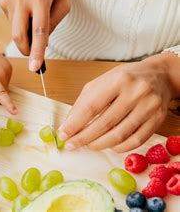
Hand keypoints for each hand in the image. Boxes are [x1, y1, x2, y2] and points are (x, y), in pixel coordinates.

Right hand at [0, 0, 69, 70]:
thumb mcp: (63, 0)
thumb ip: (54, 23)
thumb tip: (41, 41)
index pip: (39, 31)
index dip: (37, 51)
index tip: (35, 68)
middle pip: (19, 35)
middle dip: (26, 50)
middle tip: (33, 55)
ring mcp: (10, 0)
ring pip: (15, 30)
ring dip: (25, 33)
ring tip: (34, 19)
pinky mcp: (3, 2)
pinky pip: (12, 22)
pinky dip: (21, 23)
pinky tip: (26, 11)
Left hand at [58, 53, 179, 152]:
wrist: (159, 75)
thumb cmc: (125, 79)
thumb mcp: (101, 82)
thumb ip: (84, 102)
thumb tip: (69, 125)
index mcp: (118, 80)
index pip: (91, 107)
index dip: (75, 124)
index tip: (63, 134)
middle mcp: (136, 92)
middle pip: (105, 123)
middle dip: (84, 137)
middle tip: (71, 144)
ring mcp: (149, 107)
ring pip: (120, 135)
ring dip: (99, 144)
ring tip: (88, 145)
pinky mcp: (158, 120)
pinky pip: (135, 141)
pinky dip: (119, 147)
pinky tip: (108, 145)